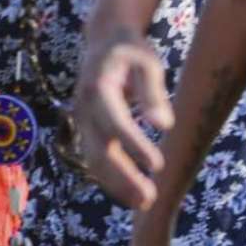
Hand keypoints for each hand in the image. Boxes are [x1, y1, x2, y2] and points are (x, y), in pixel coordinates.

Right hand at [74, 31, 170, 207]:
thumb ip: (153, 93)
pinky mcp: (86, 129)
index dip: (134, 146)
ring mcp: (82, 121)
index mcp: (98, 89)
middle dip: (123, 177)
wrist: (102, 42)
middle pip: (100, 150)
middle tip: (148, 199)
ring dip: (117, 184)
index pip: (116, 124)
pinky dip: (111, 177)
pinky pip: (95, 157)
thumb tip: (163, 125)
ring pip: (94, 159)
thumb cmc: (130, 51)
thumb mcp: (147, 63)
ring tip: (143, 202)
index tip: (157, 165)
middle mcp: (84, 109)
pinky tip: (130, 192)